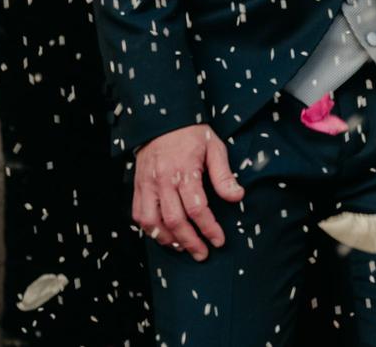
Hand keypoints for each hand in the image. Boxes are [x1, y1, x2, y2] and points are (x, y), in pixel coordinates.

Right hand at [131, 124, 244, 260]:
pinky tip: (165, 235)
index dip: (209, 228)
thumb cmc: (191, 134)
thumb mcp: (214, 147)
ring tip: (184, 247)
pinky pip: (139, 215)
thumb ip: (224, 175)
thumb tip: (237, 196)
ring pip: (153, 222)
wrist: (162, 120)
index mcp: (184, 170)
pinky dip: (151, 230)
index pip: (197, 208)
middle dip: (190, 241)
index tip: (219, 240)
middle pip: (175, 220)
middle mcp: (163, 180)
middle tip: (203, 253)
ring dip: (169, 239)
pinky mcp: (137, 186)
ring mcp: (147, 185)